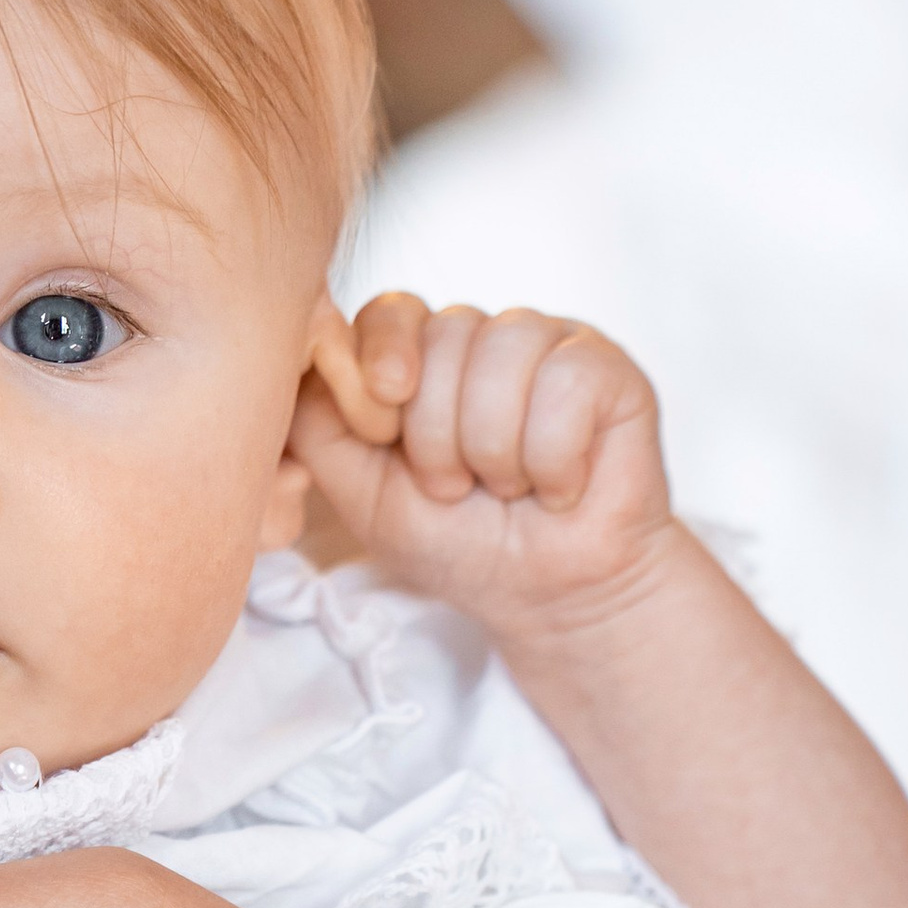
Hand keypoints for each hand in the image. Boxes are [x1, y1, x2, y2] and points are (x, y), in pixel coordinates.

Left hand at [297, 294, 674, 643]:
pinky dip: (553, 457)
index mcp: (423, 358)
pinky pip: (567, 380)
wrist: (547, 597)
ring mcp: (548, 346)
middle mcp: (484, 339)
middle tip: (461, 487)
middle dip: (440, 436)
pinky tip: (560, 486)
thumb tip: (298, 360)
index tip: (385, 427)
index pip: (391, 311)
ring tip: (510, 489)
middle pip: (444, 335)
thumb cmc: (458, 545)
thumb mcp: (361, 492)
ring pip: (505, 350)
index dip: (382, 358)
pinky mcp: (608, 369)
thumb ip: (319, 425)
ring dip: (495, 450)